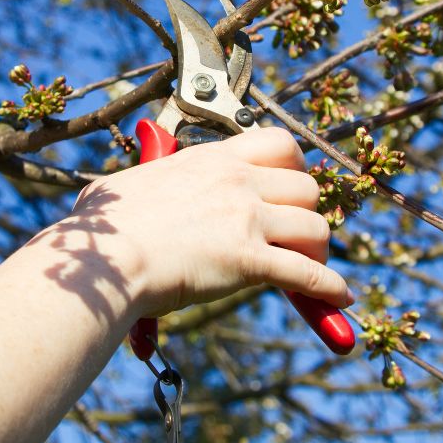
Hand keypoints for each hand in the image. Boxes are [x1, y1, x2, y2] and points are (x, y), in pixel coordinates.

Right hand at [66, 127, 352, 316]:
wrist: (105, 260)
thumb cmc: (104, 230)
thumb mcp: (128, 186)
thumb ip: (141, 182)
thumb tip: (118, 192)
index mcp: (211, 159)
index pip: (277, 143)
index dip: (293, 167)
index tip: (288, 188)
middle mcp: (237, 182)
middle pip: (307, 186)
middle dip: (307, 212)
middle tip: (297, 234)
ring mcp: (247, 219)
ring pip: (315, 226)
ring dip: (317, 250)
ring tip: (309, 268)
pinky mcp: (251, 260)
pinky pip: (308, 274)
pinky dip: (328, 289)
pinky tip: (338, 299)